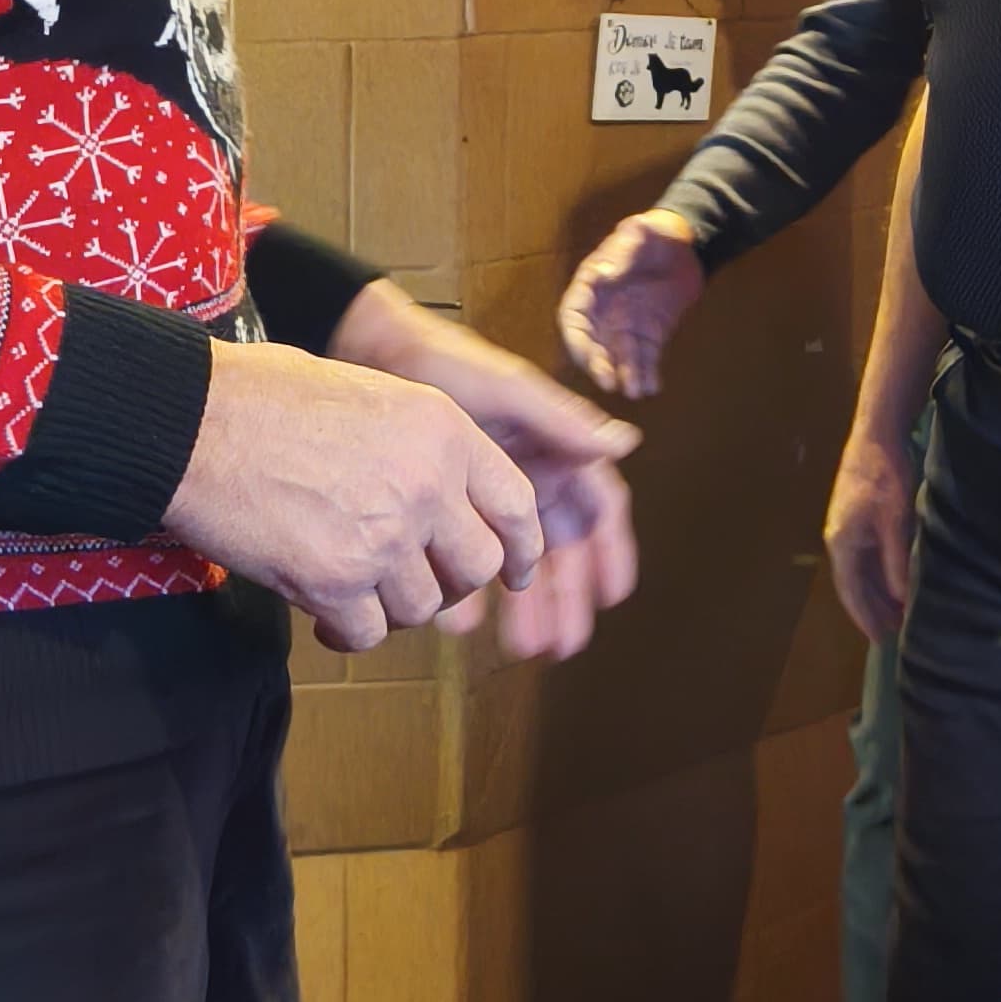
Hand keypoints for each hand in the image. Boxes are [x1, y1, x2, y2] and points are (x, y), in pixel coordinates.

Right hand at [163, 341, 540, 653]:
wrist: (195, 421)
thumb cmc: (268, 398)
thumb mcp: (374, 397)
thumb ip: (422, 448)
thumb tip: (448, 499)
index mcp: (444, 430)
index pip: (517, 504)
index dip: (523, 547)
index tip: (518, 571)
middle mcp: (428, 484)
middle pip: (478, 566)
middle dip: (453, 583)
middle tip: (419, 583)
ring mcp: (385, 538)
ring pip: (424, 607)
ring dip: (394, 607)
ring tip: (355, 587)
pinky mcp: (335, 582)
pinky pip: (369, 632)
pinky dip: (348, 631)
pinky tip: (325, 614)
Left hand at [330, 282, 641, 659]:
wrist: (373, 355)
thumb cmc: (447, 363)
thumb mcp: (507, 392)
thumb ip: (563, 421)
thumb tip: (627, 442)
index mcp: (554, 450)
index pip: (597, 510)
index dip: (609, 552)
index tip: (612, 596)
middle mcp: (530, 478)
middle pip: (561, 550)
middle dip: (565, 597)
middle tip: (561, 644)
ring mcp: (489, 498)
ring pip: (517, 563)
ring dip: (525, 606)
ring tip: (524, 646)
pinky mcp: (449, 511)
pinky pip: (467, 560)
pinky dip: (469, 593)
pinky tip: (463, 624)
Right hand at [558, 205, 706, 400]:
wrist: (687, 246)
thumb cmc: (655, 234)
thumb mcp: (639, 232)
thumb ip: (622, 250)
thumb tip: (601, 274)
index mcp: (590, 288)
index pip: (573, 319)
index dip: (577, 340)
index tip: (585, 355)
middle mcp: (603, 313)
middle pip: (594, 346)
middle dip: (599, 366)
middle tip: (610, 382)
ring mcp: (625, 327)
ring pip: (620, 357)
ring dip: (626, 375)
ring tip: (635, 391)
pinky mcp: (649, 337)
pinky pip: (645, 358)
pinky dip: (648, 374)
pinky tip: (653, 386)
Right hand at [823, 424, 918, 643]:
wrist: (876, 436)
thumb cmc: (884, 479)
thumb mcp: (895, 523)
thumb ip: (896, 562)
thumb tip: (900, 598)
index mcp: (842, 544)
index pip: (850, 592)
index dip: (865, 617)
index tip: (880, 640)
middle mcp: (838, 541)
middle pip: (853, 585)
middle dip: (872, 609)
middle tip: (894, 632)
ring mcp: (845, 528)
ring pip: (859, 571)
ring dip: (876, 592)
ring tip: (897, 612)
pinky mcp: (856, 517)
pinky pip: (865, 556)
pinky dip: (878, 573)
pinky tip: (894, 579)